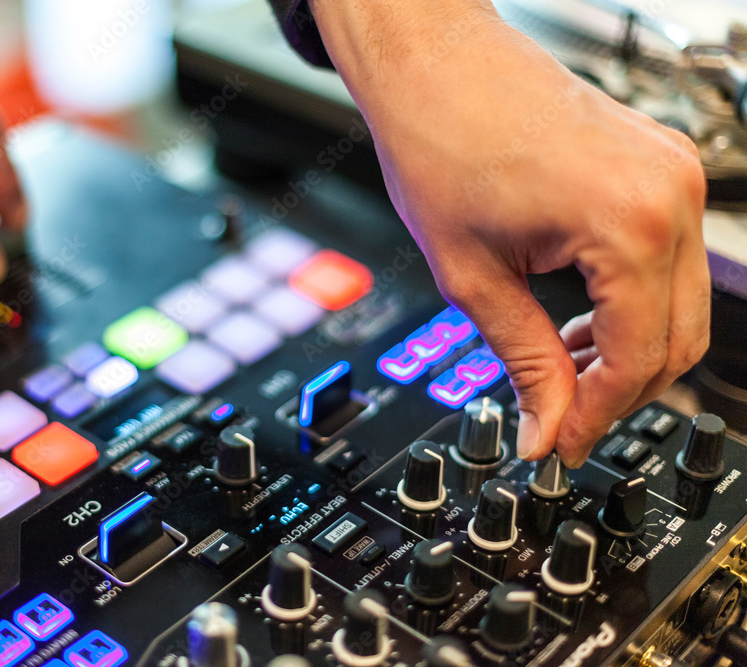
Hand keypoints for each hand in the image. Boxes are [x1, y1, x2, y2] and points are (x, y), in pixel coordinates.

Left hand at [311, 0, 709, 466]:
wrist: (433, 65)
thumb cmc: (439, 141)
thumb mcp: (474, 277)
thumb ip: (525, 361)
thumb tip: (547, 427)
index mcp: (631, 223)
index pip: (638, 358)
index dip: (597, 415)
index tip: (558, 444)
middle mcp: (672, 194)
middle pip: (679, 338)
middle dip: (620, 391)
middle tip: (560, 419)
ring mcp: (674, 174)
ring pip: (681, 303)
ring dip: (627, 350)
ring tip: (559, 369)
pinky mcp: (660, 166)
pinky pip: (669, 260)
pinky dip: (630, 304)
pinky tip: (578, 320)